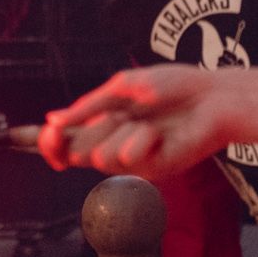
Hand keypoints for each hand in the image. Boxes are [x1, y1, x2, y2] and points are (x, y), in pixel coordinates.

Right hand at [40, 65, 257, 176]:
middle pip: (75, 153)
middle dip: (89, 129)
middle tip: (116, 114)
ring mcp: (133, 161)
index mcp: (104, 124)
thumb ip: (88, 105)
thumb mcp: (123, 86)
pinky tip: (160, 133)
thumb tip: (52, 118)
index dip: (48, 143)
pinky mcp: (152, 170)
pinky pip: (127, 157)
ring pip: (99, 157)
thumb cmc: (174, 87)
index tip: (45, 134)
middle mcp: (114, 145)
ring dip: (121, 130)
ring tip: (146, 121)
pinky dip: (142, 138)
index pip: (65, 144)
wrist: (212, 96)